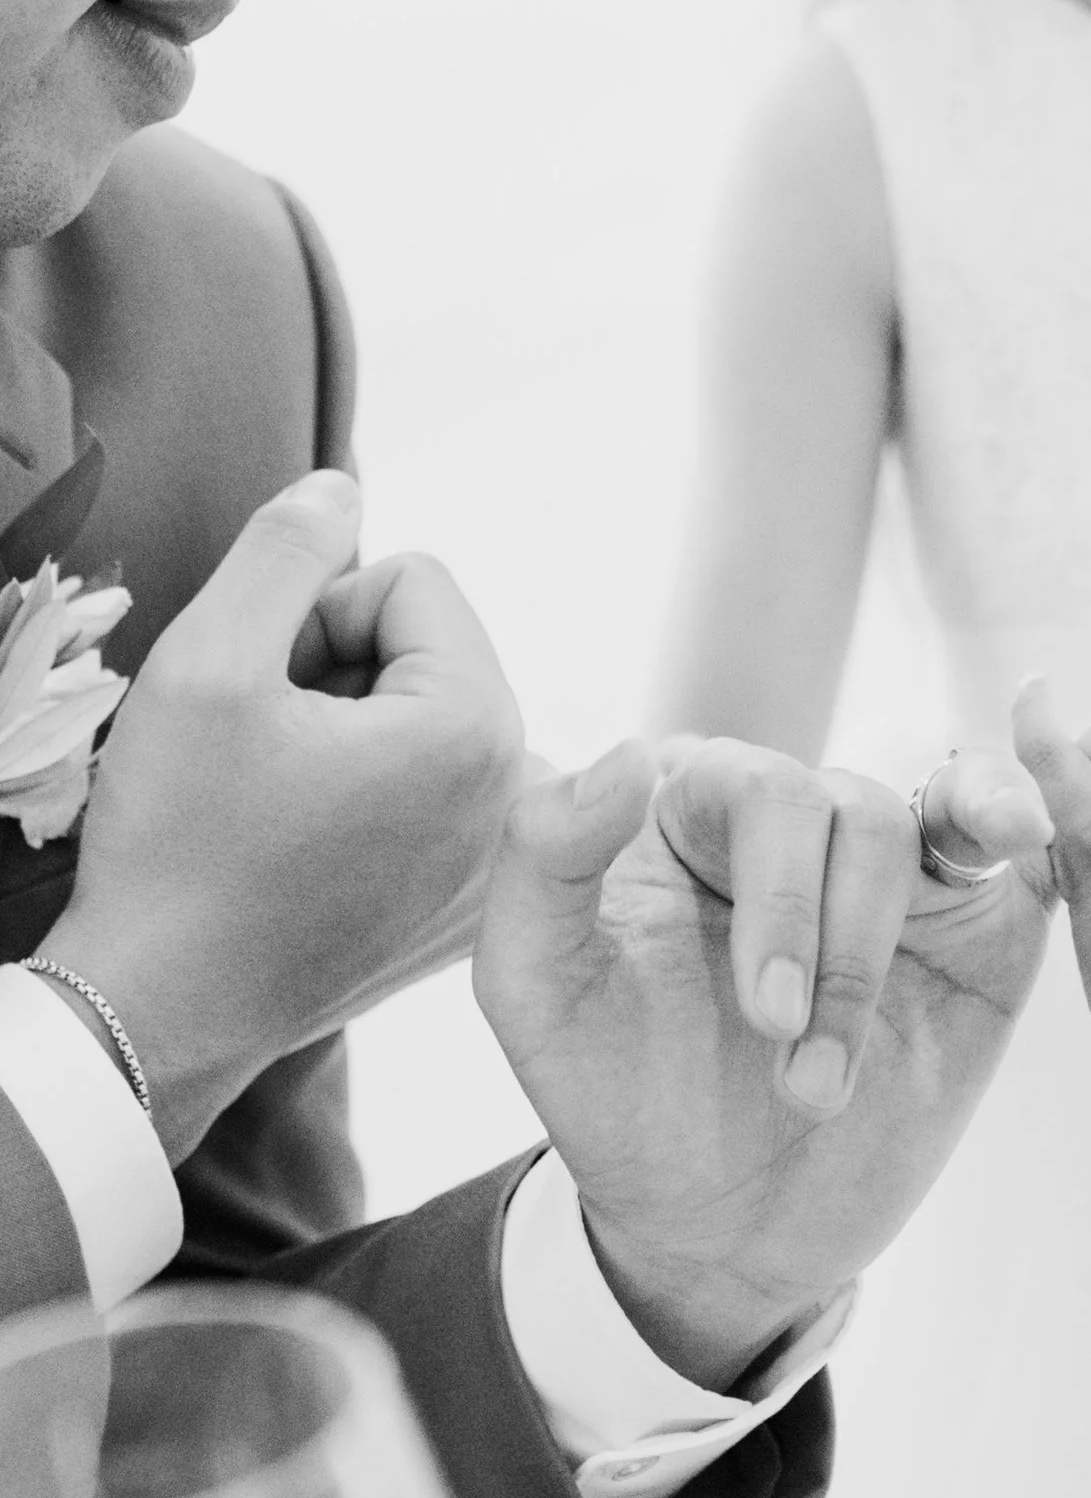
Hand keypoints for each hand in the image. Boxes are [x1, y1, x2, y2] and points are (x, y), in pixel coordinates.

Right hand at [38, 473, 524, 1159]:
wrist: (164, 1010)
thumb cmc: (179, 846)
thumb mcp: (209, 663)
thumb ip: (284, 551)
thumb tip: (342, 487)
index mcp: (478, 726)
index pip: (415, 580)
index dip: (317, 611)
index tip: (267, 689)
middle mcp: (519, 790)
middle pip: (429, 646)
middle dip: (338, 668)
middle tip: (264, 746)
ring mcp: (502, 854)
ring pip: (421, 714)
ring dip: (345, 728)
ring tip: (279, 797)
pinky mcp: (471, 898)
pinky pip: (427, 788)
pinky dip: (365, 790)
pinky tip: (306, 843)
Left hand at [469, 635, 1090, 1391]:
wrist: (720, 1225)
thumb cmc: (622, 1101)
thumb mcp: (537, 992)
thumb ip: (541, 859)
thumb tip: (628, 752)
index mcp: (692, 805)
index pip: (761, 788)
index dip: (780, 900)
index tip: (766, 1018)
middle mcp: (797, 816)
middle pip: (854, 810)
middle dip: (836, 949)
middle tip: (799, 1071)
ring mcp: (894, 864)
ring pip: (927, 831)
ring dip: (882, 968)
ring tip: (825, 1085)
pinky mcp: (979, 915)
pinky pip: (1018, 832)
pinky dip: (1025, 807)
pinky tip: (1031, 827)